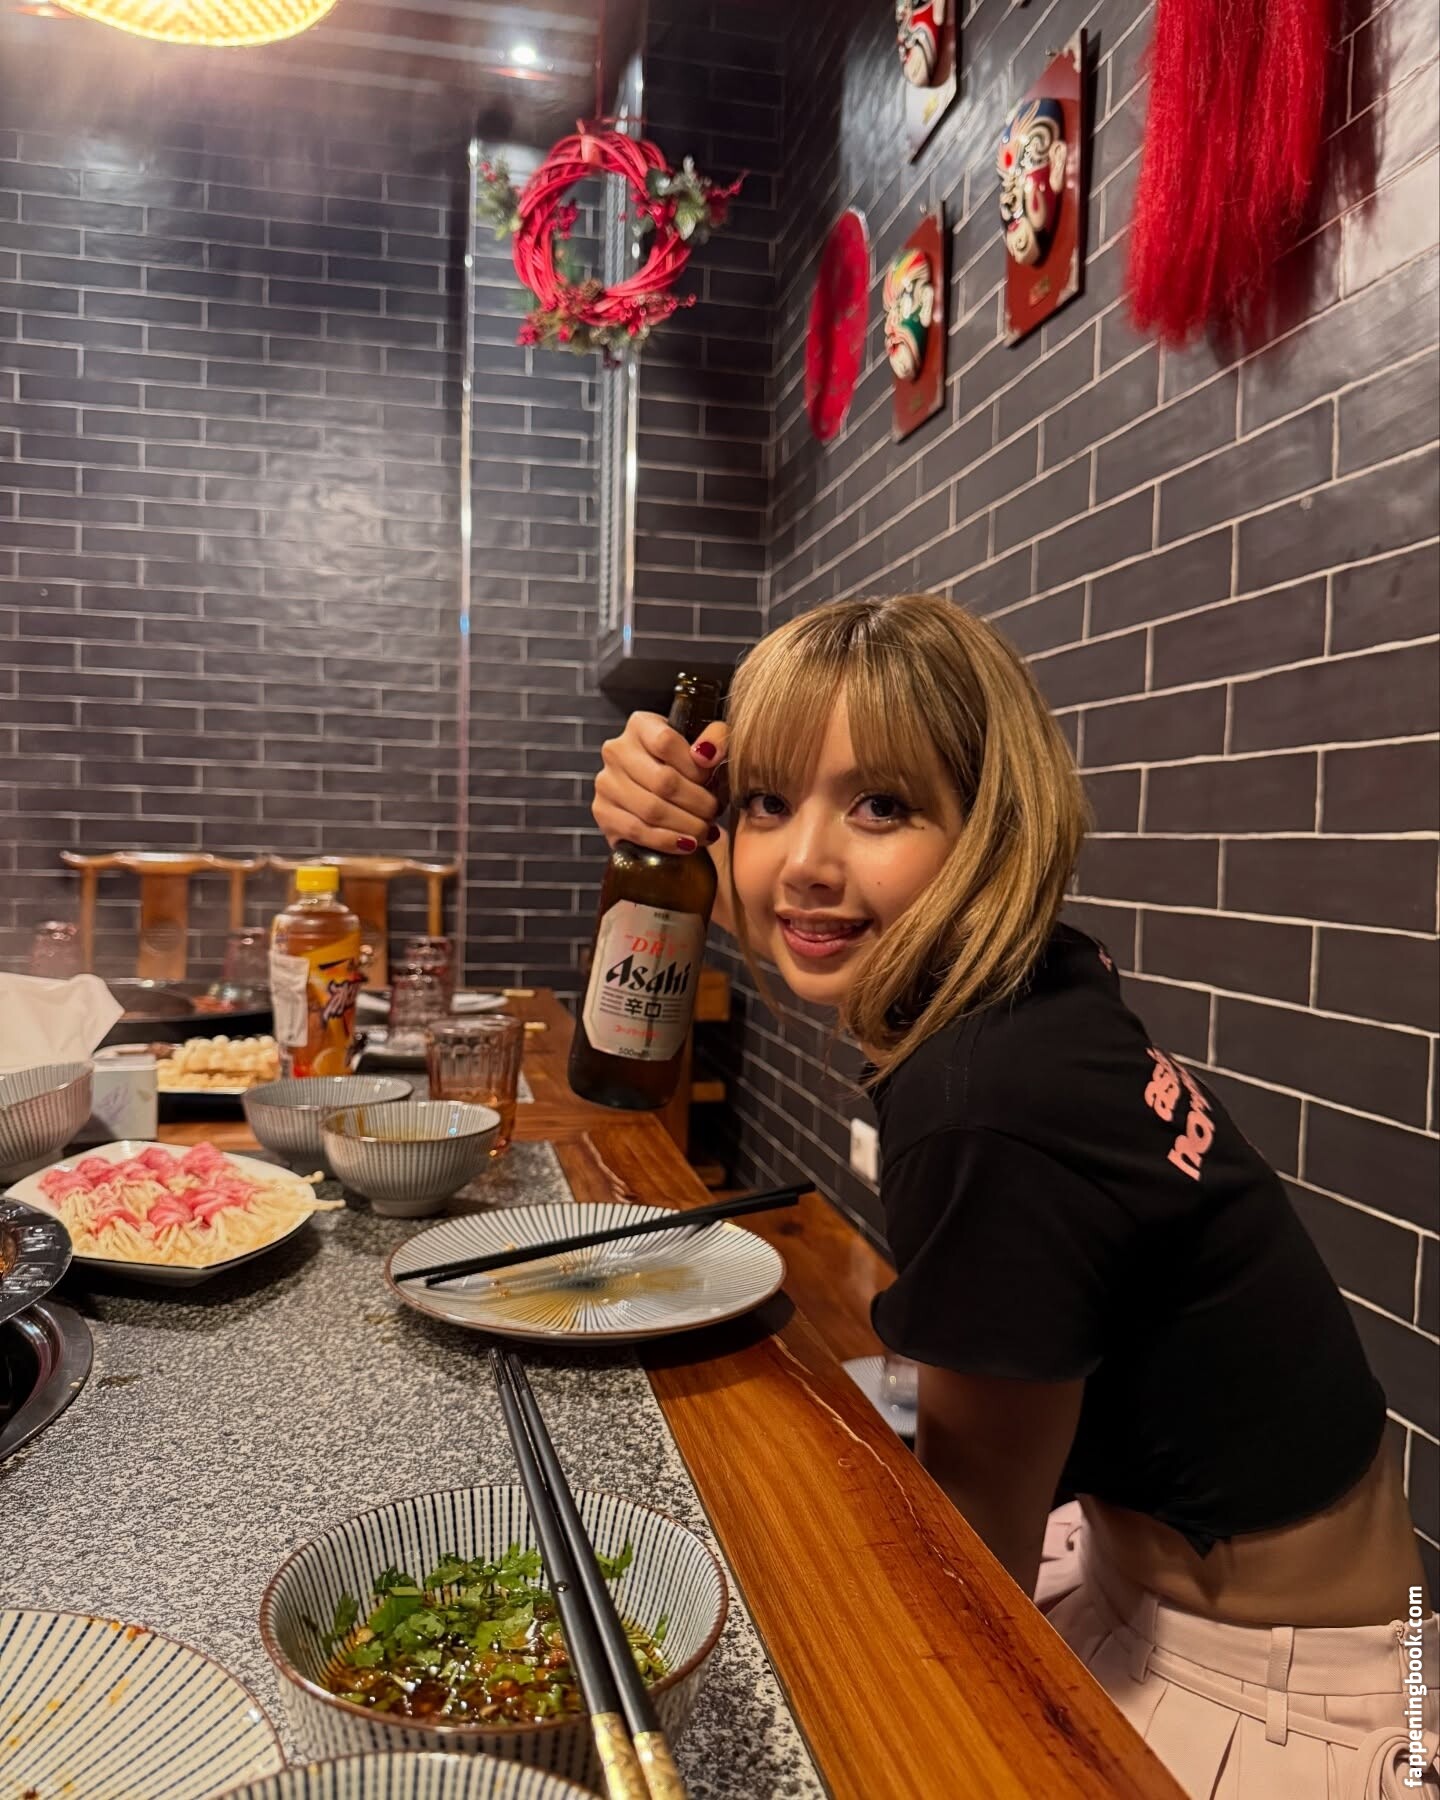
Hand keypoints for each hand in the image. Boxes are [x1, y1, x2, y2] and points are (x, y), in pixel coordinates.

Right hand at [593, 715, 734, 936]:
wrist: (664, 796)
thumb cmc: (688, 767)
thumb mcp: (706, 745)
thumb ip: (717, 739)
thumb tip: (707, 755)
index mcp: (640, 725)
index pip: (666, 742)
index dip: (694, 767)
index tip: (711, 781)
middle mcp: (616, 750)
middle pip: (662, 781)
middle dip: (697, 802)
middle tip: (714, 813)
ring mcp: (606, 782)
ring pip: (651, 809)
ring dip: (686, 825)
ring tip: (705, 831)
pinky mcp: (603, 812)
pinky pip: (637, 831)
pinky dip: (667, 841)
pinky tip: (687, 844)